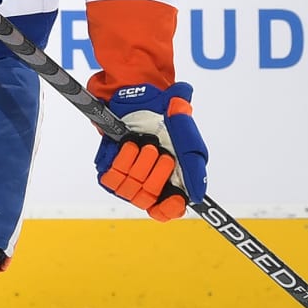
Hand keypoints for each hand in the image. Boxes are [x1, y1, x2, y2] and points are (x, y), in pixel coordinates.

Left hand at [94, 82, 208, 221]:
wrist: (141, 96)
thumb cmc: (167, 116)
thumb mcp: (187, 137)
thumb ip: (194, 164)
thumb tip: (198, 195)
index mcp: (169, 180)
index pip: (167, 211)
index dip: (169, 209)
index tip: (174, 198)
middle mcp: (147, 182)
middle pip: (149, 200)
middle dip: (157, 174)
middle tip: (162, 153)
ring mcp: (126, 177)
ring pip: (130, 189)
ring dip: (140, 164)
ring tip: (145, 144)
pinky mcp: (109, 168)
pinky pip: (111, 178)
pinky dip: (122, 160)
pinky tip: (129, 144)